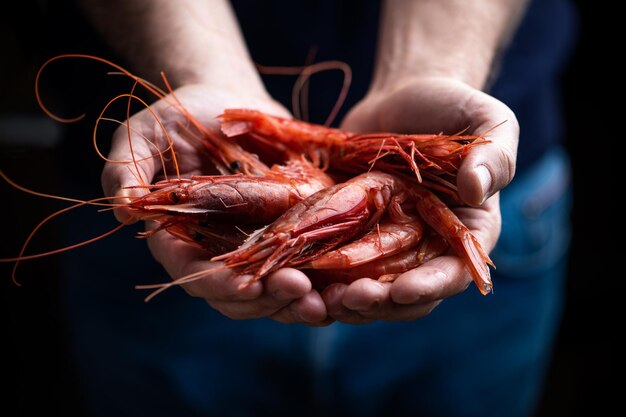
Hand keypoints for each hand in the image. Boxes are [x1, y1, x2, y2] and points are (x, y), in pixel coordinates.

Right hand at [101, 84, 328, 323]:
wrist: (228, 101)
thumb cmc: (178, 117)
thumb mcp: (143, 135)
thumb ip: (126, 169)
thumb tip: (122, 208)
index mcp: (180, 238)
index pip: (194, 274)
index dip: (219, 284)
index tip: (247, 286)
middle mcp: (218, 251)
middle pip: (239, 295)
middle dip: (269, 300)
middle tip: (300, 293)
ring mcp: (256, 246)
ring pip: (274, 291)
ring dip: (299, 303)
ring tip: (326, 303)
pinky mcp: (289, 233)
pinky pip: (306, 266)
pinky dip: (324, 281)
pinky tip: (346, 285)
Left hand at [321, 77, 517, 323]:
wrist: (400, 99)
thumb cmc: (449, 106)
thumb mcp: (484, 118)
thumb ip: (494, 153)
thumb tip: (478, 189)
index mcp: (465, 233)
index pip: (453, 274)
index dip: (428, 287)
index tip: (400, 290)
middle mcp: (427, 248)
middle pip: (406, 295)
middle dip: (379, 302)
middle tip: (349, 298)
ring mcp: (388, 244)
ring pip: (369, 290)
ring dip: (346, 301)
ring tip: (319, 298)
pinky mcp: (354, 234)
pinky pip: (339, 267)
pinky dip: (321, 278)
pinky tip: (299, 277)